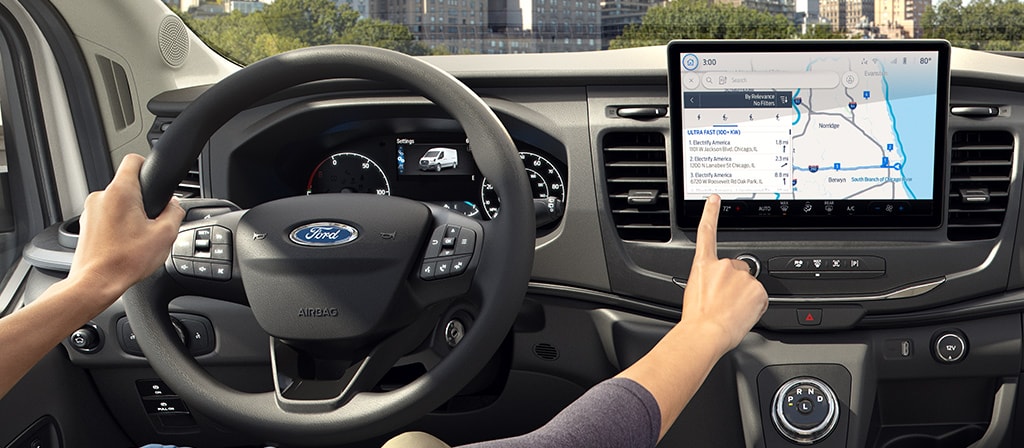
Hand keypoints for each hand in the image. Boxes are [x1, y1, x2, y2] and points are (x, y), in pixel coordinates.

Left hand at [69, 154, 184, 301]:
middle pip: (128, 186)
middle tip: (152, 221)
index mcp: (121, 192)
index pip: (133, 160)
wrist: (96, 282)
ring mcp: (90, 211)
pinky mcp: (85, 225)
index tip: (155, 179)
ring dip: (130, 215)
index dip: (148, 166)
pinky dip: (118, 226)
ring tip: (138, 238)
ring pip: (117, 203)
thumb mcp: (165, 235)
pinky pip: (107, 217)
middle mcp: (101, 197)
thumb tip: (174, 206)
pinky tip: (126, 244)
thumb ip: (175, 213)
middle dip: (143, 200)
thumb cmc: (125, 261)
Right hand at [679, 194, 767, 352]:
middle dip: (736, 285)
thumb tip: (718, 289)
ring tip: (731, 313)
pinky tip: (741, 315)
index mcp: (704, 266)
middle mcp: (723, 266)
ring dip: (744, 298)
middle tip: (726, 303)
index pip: (707, 233)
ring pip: (749, 286)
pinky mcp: (757, 290)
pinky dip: (754, 307)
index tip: (714, 199)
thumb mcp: (695, 293)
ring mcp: (742, 277)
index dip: (710, 213)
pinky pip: (760, 299)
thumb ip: (709, 282)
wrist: (706, 333)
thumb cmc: (697, 320)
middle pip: (737, 271)